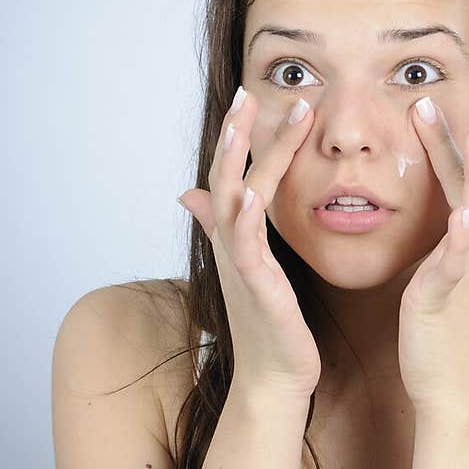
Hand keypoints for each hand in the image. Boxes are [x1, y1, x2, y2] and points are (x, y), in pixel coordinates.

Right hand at [178, 88, 321, 399]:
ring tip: (244, 125)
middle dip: (236, 134)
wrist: (275, 377)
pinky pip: (246, 248)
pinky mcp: (256, 288)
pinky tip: (253, 195)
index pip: (232, 174)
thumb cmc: (269, 324)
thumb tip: (192, 195)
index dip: (237, 135)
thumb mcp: (250, 266)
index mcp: (236, 237)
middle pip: (226, 176)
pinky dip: (247, 219)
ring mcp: (240, 264)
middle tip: (249, 91)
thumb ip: (227, 227)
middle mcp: (231, 244)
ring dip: (238, 162)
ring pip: (231, 201)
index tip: (251, 96)